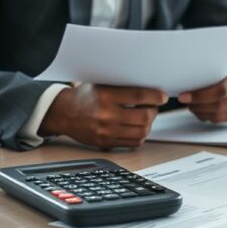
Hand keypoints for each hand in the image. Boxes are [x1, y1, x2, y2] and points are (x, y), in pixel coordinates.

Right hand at [39, 84, 166, 148]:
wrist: (64, 113)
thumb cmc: (84, 96)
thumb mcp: (101, 84)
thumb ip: (122, 86)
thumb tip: (149, 86)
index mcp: (105, 96)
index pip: (138, 96)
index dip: (155, 96)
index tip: (162, 96)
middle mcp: (106, 115)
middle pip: (144, 117)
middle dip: (153, 111)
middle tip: (153, 106)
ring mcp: (106, 132)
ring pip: (141, 132)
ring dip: (149, 124)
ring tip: (145, 116)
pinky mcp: (105, 143)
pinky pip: (133, 143)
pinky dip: (140, 135)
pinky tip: (137, 127)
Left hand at [179, 66, 226, 122]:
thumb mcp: (223, 67)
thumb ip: (210, 73)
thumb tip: (185, 83)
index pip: (220, 90)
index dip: (200, 96)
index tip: (183, 96)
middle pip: (219, 104)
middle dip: (198, 105)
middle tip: (186, 102)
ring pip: (219, 115)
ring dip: (202, 113)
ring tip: (193, 106)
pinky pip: (222, 120)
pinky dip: (208, 117)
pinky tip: (202, 111)